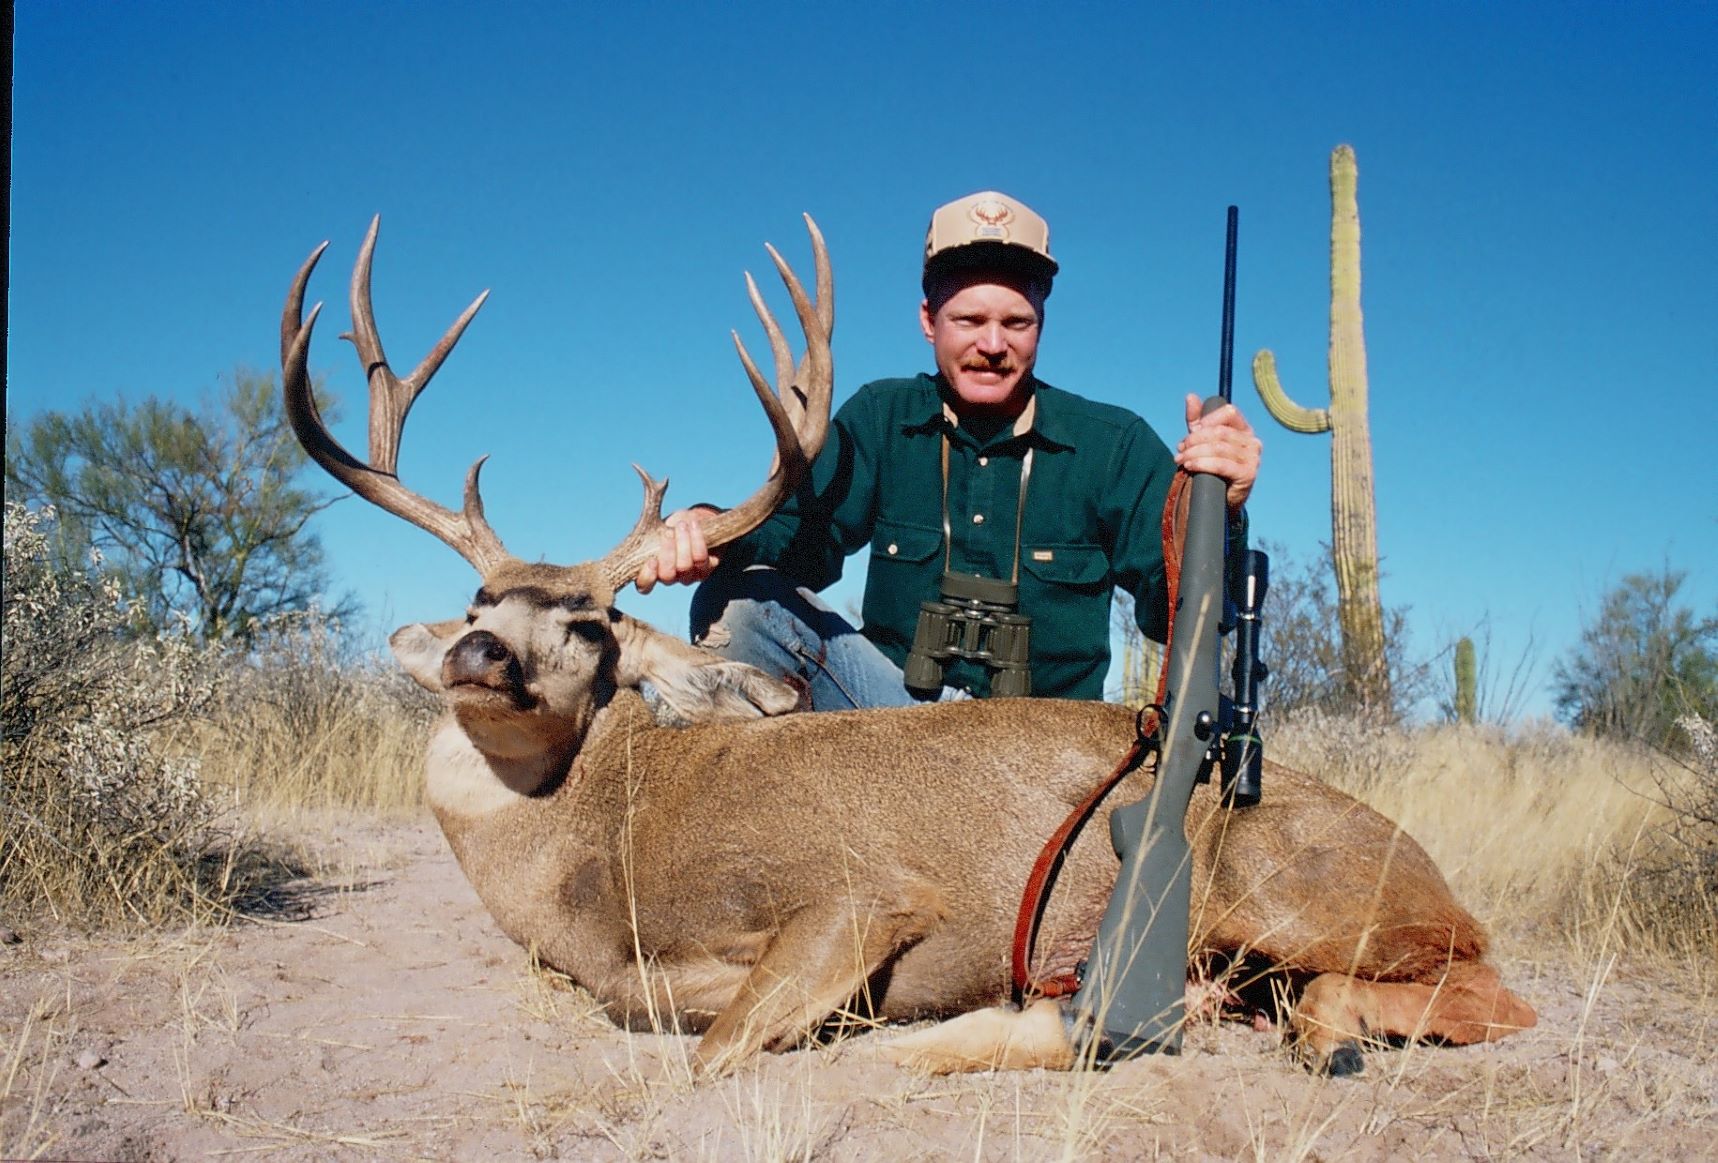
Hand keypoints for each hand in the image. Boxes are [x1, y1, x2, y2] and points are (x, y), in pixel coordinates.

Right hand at [634, 506, 720, 593]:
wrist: (697, 524)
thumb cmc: (671, 526)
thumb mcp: (657, 523)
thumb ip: (651, 524)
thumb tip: (650, 514)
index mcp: (653, 571)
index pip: (645, 585)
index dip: (647, 577)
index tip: (651, 560)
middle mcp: (671, 577)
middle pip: (667, 575)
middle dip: (667, 553)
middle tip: (668, 533)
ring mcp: (689, 576)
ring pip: (685, 566)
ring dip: (683, 543)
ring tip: (682, 525)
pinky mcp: (706, 569)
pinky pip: (702, 558)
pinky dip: (697, 540)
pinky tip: (694, 525)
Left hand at [1176, 394, 1260, 511]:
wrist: (1220, 499)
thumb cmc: (1213, 467)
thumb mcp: (1202, 441)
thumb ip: (1197, 420)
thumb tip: (1191, 396)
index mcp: (1244, 430)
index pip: (1229, 412)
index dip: (1207, 420)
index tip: (1191, 432)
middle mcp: (1252, 442)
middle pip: (1220, 431)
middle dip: (1195, 439)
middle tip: (1180, 449)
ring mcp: (1253, 458)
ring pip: (1219, 448)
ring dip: (1195, 452)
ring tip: (1181, 459)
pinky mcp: (1248, 474)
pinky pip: (1222, 464)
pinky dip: (1203, 464)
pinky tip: (1190, 466)